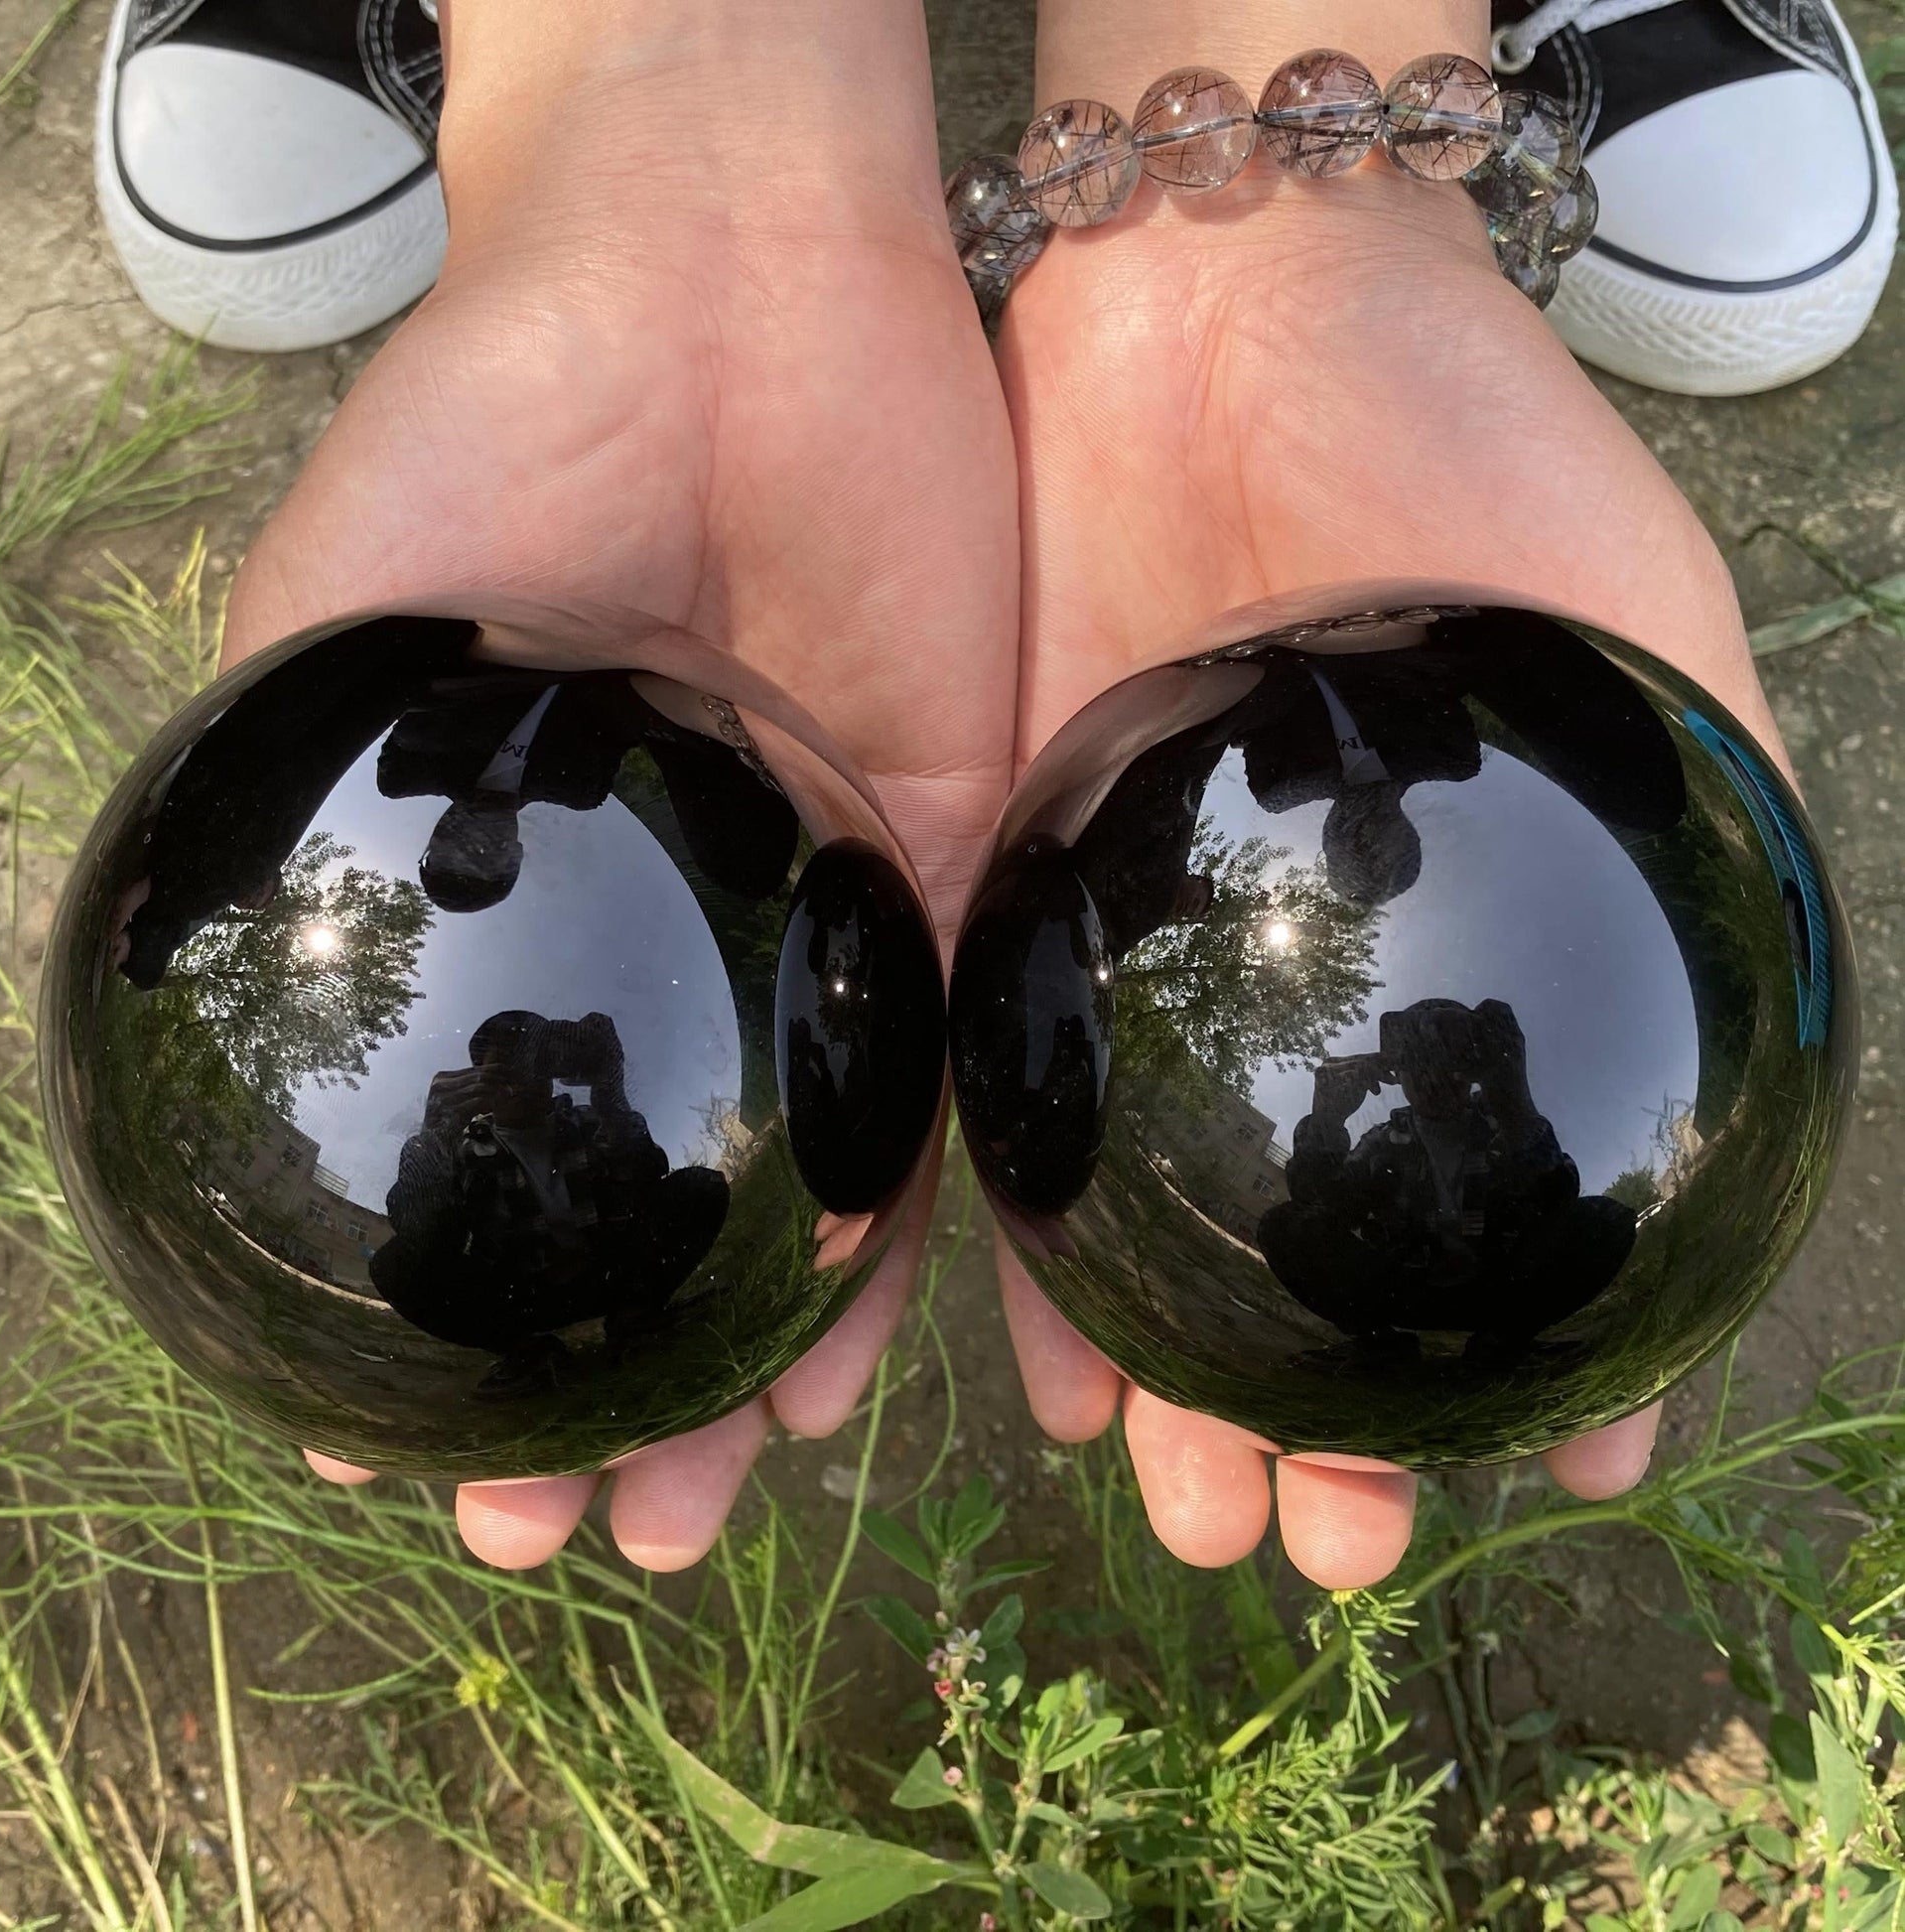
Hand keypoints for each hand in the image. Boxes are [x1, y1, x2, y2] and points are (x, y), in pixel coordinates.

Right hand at [227, 0, 1017, 1571]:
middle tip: (589, 1530)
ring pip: (801, 1177)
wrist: (728, 284)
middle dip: (619, 1380)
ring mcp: (817, 910)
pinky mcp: (951, 853)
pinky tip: (868, 1346)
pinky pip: (950, 1067)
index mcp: (526, 912)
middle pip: (645, 1201)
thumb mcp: (354, 627)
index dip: (425, 1314)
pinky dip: (920, 1216)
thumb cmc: (501, 426)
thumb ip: (325, 803)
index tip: (385, 1454)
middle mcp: (674, 937)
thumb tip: (253, 1009)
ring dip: (765, 1345)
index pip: (473, 1153)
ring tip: (723, 1489)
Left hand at [994, 33, 1777, 1583]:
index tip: (1553, 1470)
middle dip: (1324, 1412)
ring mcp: (1158, 955)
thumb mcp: (1638, 641)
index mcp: (1476, 950)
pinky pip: (1017, 1107)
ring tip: (1191, 1510)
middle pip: (1320, 1240)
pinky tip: (1044, 1375)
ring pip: (1165, 1214)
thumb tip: (1754, 1076)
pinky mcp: (1008, 898)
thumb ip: (1696, 835)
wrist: (1214, 304)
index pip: (1510, 1193)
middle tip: (1318, 1548)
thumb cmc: (1462, 450)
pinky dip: (1031, 1246)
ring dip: (1172, 1377)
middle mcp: (1315, 983)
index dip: (1547, 1346)